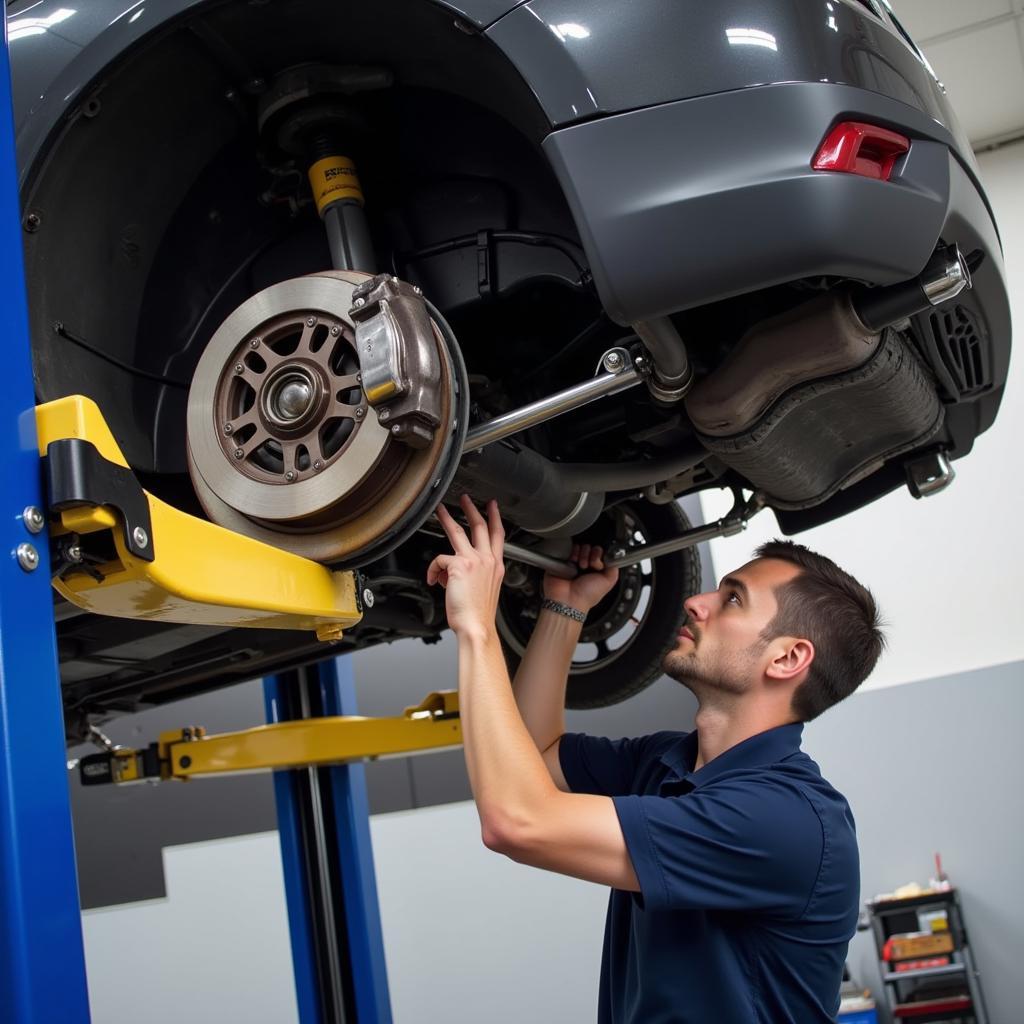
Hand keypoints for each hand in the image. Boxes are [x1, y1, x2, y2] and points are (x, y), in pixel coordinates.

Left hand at [426, 495, 504, 638]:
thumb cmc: (478, 614)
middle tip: (465, 498)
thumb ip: (472, 575)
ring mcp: (474, 561)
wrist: (477, 627)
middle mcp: (487, 560)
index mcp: (496, 566)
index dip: (495, 517)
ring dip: (448, 518)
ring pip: (458, 532)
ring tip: (440, 510)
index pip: (498, 535)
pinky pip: (439, 560)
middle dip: (471, 508)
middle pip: (480, 526)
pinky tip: (434, 581)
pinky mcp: (459, 565)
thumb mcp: (483, 590)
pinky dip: (433, 571)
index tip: (492, 506)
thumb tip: (452, 573)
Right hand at [543, 544, 618, 612]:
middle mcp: (587, 565)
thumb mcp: (608, 582)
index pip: (603, 554)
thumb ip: (614, 568)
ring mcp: (575, 562)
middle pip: (593, 548)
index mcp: (597, 570)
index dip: (602, 556)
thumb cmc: (586, 595)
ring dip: (583, 555)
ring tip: (580, 567)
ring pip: (583, 546)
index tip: (600, 563)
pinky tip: (573, 562)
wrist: (569, 599)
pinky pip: (571, 547)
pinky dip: (573, 553)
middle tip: (590, 567)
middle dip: (593, 556)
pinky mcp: (565, 559)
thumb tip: (613, 557)